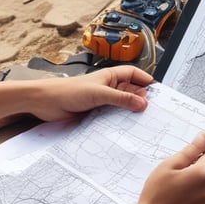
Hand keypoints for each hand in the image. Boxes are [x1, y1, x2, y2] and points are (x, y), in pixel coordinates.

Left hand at [25, 65, 153, 122]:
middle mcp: (108, 88)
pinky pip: (112, 117)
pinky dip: (119, 122)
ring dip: (130, 112)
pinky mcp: (96, 114)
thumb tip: (142, 103)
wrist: (46, 103)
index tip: (158, 92)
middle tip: (154, 111)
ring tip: (142, 122)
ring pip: (123, 106)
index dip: (146, 81)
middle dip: (142, 99)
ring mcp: (102, 101)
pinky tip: (125, 129)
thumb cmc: (68, 91)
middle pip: (131, 91)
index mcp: (110, 76)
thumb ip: (121, 98)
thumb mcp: (99, 93)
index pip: (134, 74)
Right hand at [131, 132, 204, 203]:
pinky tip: (178, 196)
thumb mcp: (170, 165)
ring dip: (195, 179)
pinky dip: (195, 192)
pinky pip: (204, 194)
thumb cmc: (157, 196)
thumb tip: (204, 138)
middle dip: (196, 166)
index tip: (193, 149)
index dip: (202, 149)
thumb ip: (191, 150)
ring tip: (175, 186)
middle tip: (175, 171)